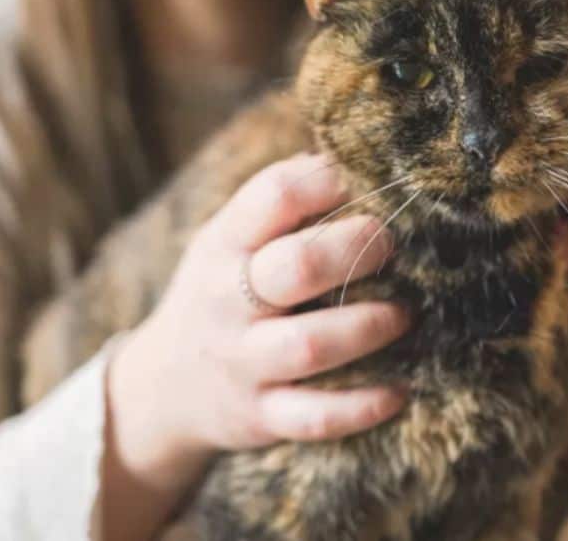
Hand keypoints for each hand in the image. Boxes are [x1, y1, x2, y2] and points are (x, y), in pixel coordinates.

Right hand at [106, 153, 408, 493]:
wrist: (163, 388)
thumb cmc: (222, 294)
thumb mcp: (230, 240)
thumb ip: (282, 203)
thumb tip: (355, 150)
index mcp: (225, 244)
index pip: (274, 196)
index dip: (331, 180)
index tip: (372, 179)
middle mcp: (228, 301)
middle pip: (297, 266)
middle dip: (357, 249)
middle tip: (393, 243)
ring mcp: (243, 362)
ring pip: (310, 344)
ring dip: (368, 326)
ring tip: (405, 314)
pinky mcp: (260, 416)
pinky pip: (315, 416)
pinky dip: (362, 407)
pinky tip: (400, 391)